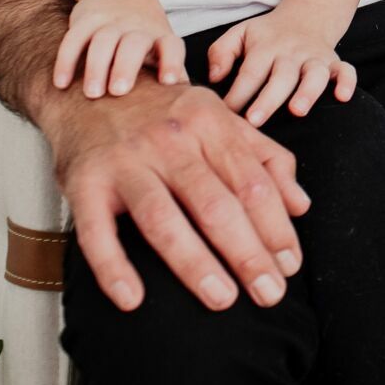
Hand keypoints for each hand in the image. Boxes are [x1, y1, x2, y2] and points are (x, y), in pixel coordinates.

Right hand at [42, 79, 308, 312]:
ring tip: (222, 300)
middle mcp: (170, 141)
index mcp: (210, 124)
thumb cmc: (165, 112)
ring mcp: (125, 162)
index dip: (276, 227)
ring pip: (163, 219)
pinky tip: (133, 300)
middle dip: (248, 254)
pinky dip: (112, 267)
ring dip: (195, 264)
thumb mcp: (221, 118)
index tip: (291, 265)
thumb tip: (301, 205)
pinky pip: (96, 232)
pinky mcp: (84, 183)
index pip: (253, 182)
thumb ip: (265, 158)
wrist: (90, 84)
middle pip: (216, 204)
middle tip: (271, 294)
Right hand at [55, 0, 184, 96]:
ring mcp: (111, 22)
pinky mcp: (86, 20)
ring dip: (96, 67)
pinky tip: (61, 84)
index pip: (172, 46)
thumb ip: (172, 73)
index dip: (172, 62)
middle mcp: (137, 28)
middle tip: (118, 92)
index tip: (169, 81)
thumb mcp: (161, 48)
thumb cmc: (145, 35)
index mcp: (160, 36)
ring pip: (103, 41)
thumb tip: (183, 111)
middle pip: (134, 44)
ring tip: (92, 94)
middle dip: (126, 67)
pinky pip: (74, 39)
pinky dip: (66, 61)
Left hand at [206, 2, 356, 126]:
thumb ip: (221, 52)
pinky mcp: (334, 62)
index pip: (250, 72)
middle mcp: (292, 52)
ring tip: (297, 111)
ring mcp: (315, 58)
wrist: (307, 15)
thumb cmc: (267, 34)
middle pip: (281, 76)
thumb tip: (214, 77)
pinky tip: (342, 97)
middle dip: (268, 99)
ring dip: (307, 92)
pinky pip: (346, 70)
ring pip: (315, 74)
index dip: (238, 94)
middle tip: (254, 121)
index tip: (226, 114)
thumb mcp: (240, 33)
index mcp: (266, 46)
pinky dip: (347, 82)